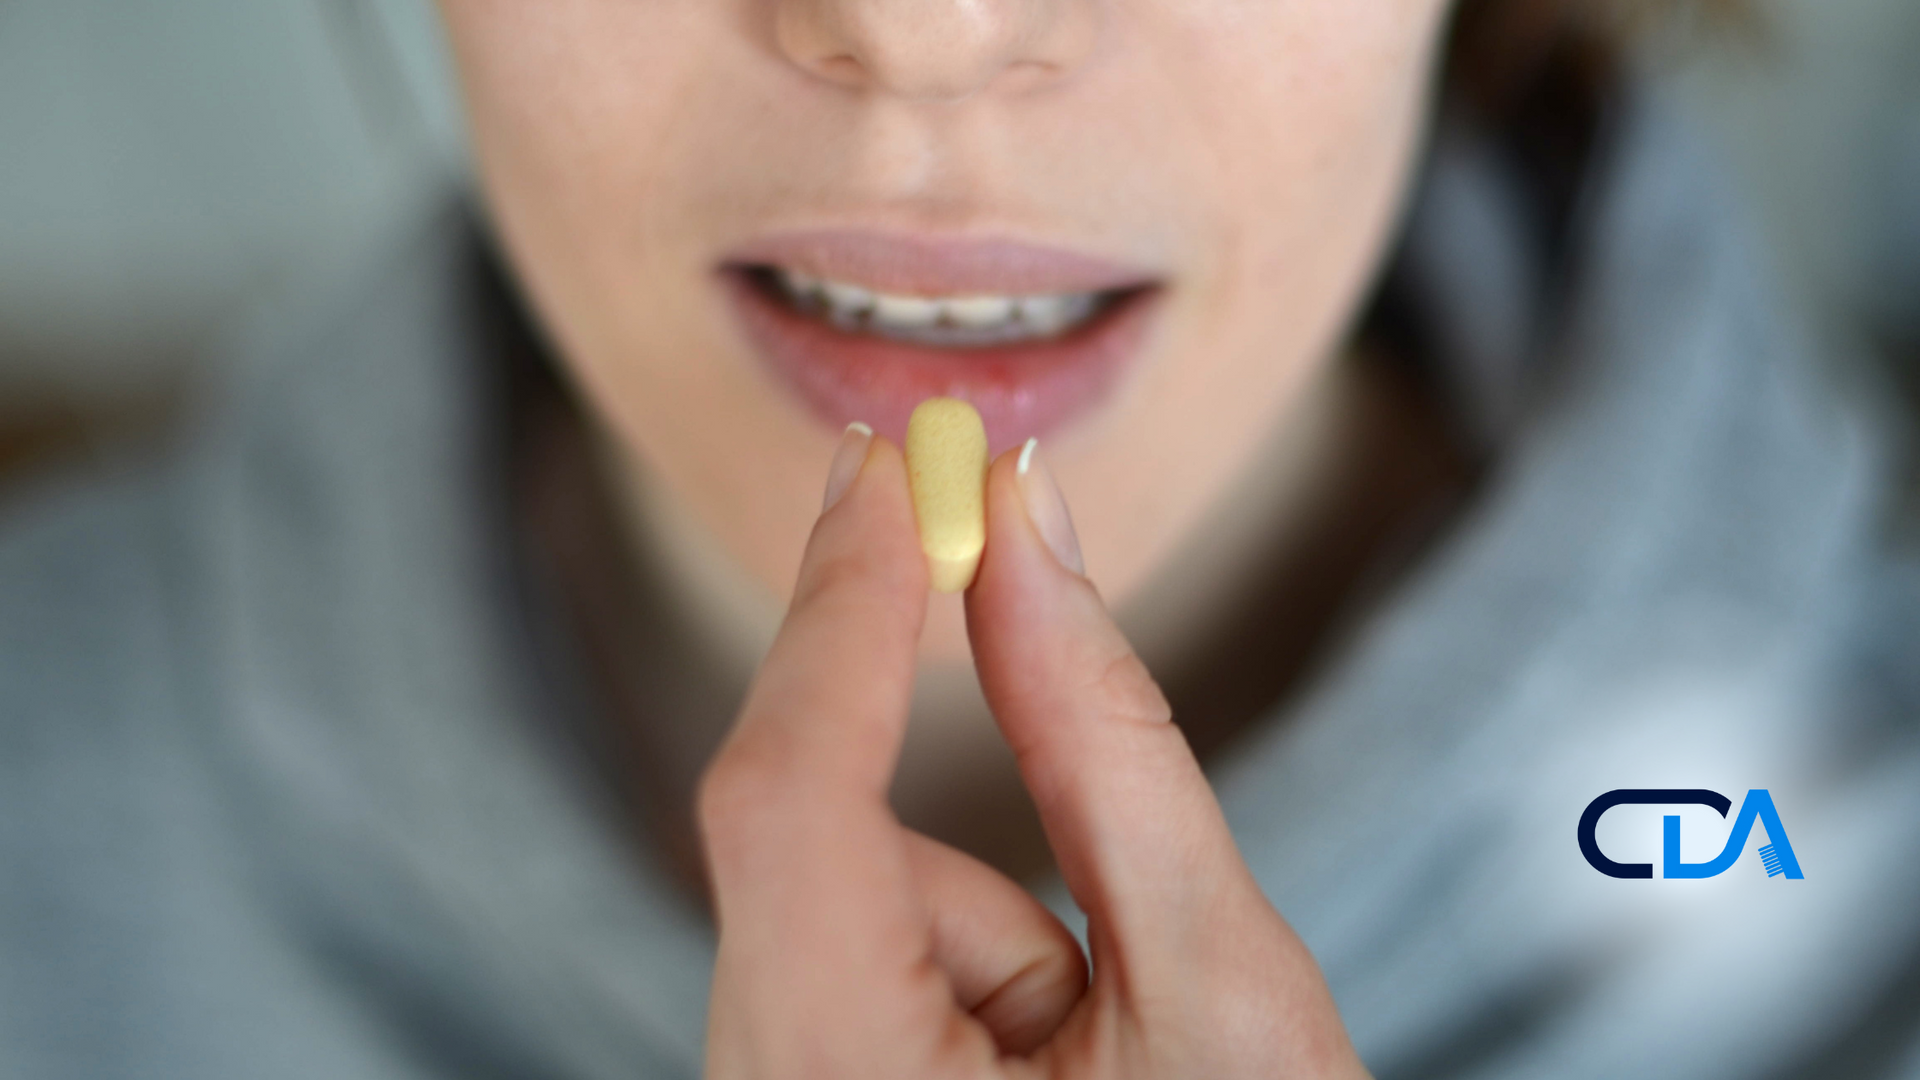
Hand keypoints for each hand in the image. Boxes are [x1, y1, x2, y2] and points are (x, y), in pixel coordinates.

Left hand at [697, 427, 1370, 1078]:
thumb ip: (1112, 742)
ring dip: (1001, 924)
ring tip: (1119, 1055)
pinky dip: (975, 955)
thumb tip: (1031, 526)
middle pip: (815, 838)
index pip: (788, 792)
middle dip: (954, 770)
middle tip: (998, 598)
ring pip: (860, 899)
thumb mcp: (1220, 989)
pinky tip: (1062, 1066)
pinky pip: (866, 951)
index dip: (841, 605)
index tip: (897, 461)